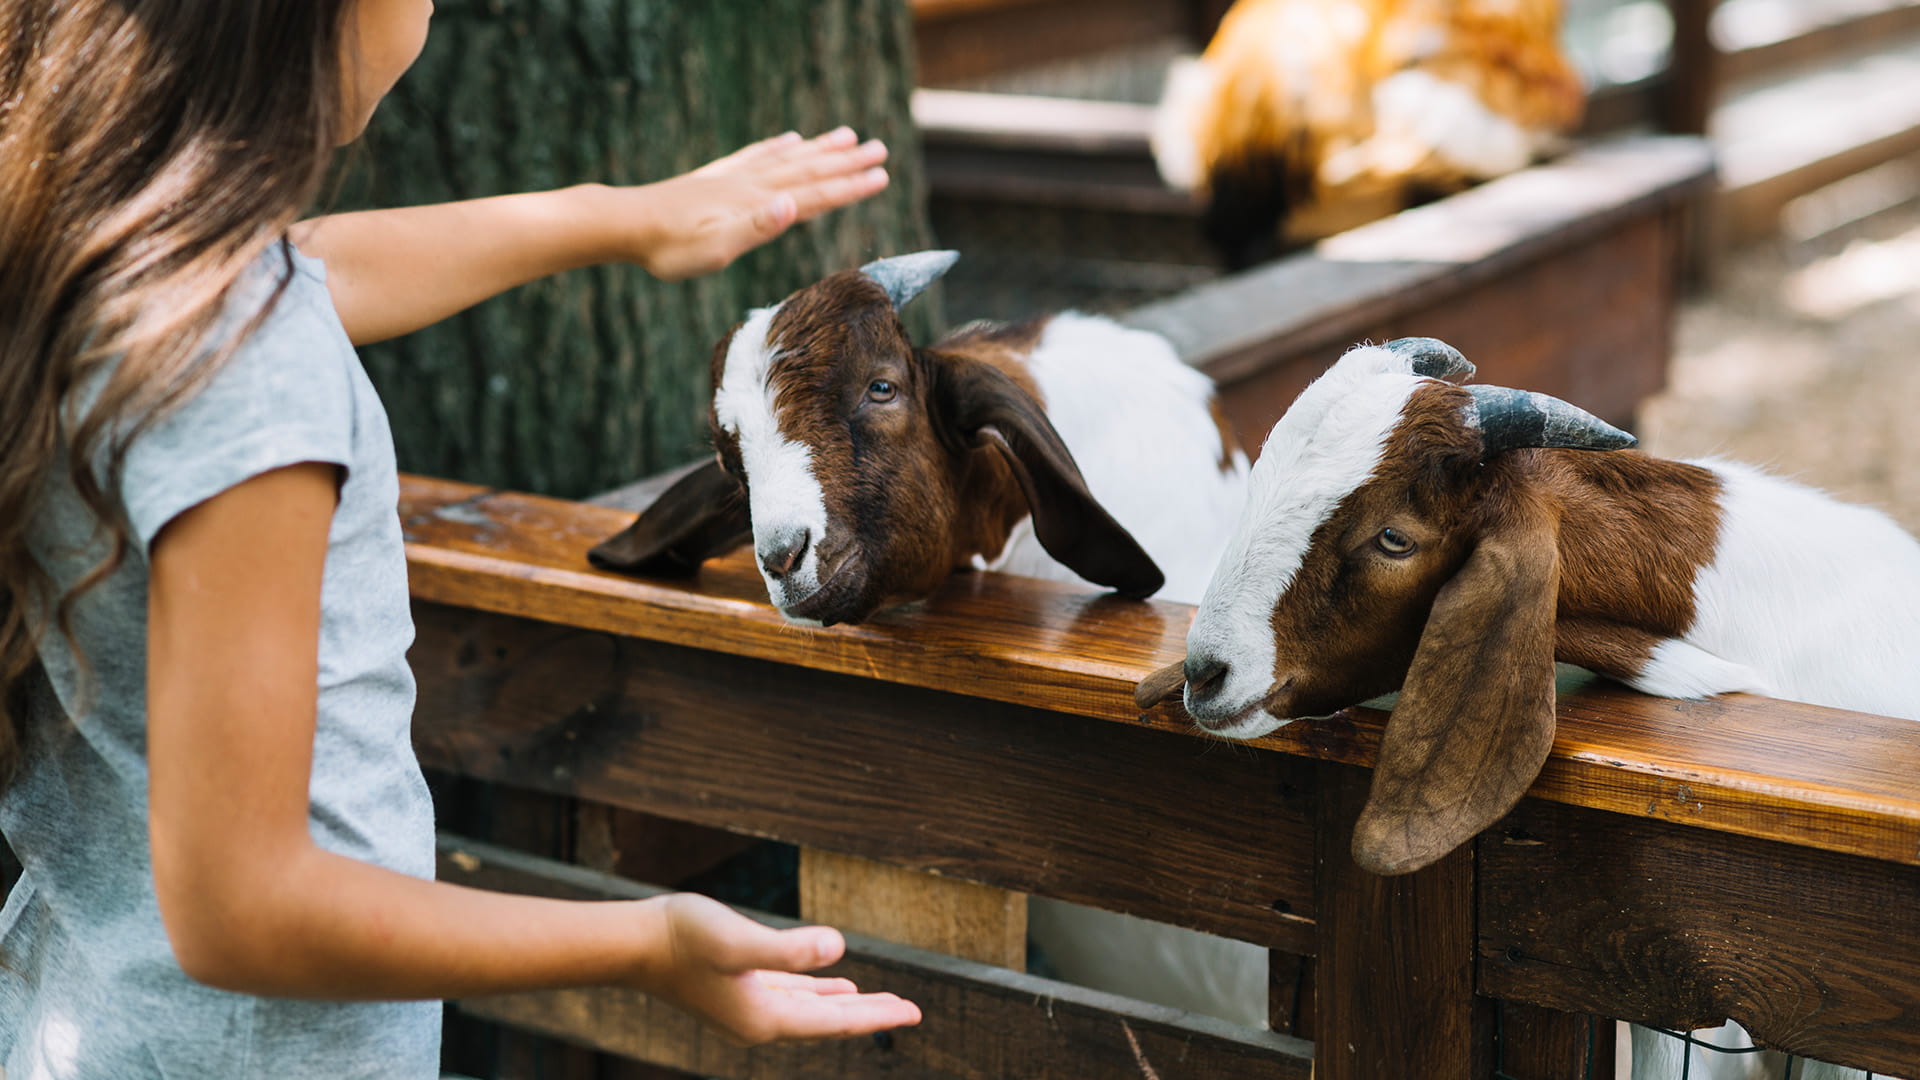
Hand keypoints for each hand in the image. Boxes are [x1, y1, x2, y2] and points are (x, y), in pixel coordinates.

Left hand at [615, 127, 890, 280]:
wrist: (625, 224)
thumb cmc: (671, 247)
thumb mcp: (718, 247)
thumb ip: (758, 225)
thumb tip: (794, 204)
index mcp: (758, 204)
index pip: (814, 195)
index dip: (850, 186)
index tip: (882, 175)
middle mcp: (751, 185)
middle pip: (808, 171)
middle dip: (846, 162)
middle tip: (880, 149)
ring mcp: (733, 179)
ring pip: (787, 159)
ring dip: (820, 150)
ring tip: (847, 136)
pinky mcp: (715, 179)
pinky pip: (756, 156)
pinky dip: (777, 147)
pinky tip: (788, 140)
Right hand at [636, 892, 921, 1045]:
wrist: (634, 944)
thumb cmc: (682, 938)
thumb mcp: (738, 940)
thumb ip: (788, 949)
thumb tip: (836, 948)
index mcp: (765, 1019)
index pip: (835, 1023)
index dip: (877, 1016)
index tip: (915, 1012)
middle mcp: (758, 1022)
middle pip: (828, 1021)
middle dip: (870, 1014)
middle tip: (911, 1010)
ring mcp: (746, 1008)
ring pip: (810, 1009)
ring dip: (845, 1005)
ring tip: (878, 1002)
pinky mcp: (735, 990)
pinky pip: (789, 996)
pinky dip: (814, 992)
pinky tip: (829, 983)